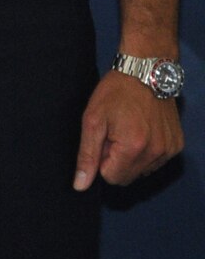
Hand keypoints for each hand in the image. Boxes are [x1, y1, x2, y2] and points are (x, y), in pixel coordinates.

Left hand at [74, 69, 183, 189]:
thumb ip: (87, 155)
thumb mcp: (92, 120)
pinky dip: (146, 151)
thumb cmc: (115, 93)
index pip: (112, 178)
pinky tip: (142, 129)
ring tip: (128, 129)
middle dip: (116, 160)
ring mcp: (170, 150)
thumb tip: (80, 186)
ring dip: (131, 156)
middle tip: (114, 133)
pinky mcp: (177, 145)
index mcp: (134, 148)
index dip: (102, 159)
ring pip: (142, 170)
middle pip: (128, 177)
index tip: (104, 138)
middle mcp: (156, 153)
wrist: (145, 72)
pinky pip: (156, 161)